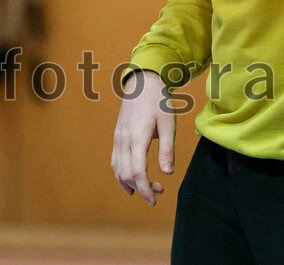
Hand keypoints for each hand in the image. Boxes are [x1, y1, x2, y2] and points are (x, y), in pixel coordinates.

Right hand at [111, 70, 174, 205]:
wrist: (142, 83)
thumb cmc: (158, 102)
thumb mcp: (168, 124)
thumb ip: (167, 150)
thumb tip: (167, 174)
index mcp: (137, 137)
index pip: (137, 172)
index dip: (145, 189)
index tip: (154, 200)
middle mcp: (123, 140)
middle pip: (127, 175)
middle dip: (141, 188)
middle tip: (159, 191)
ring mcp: (118, 138)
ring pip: (118, 170)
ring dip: (131, 183)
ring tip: (148, 188)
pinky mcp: (117, 137)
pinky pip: (116, 161)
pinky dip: (122, 174)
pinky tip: (131, 180)